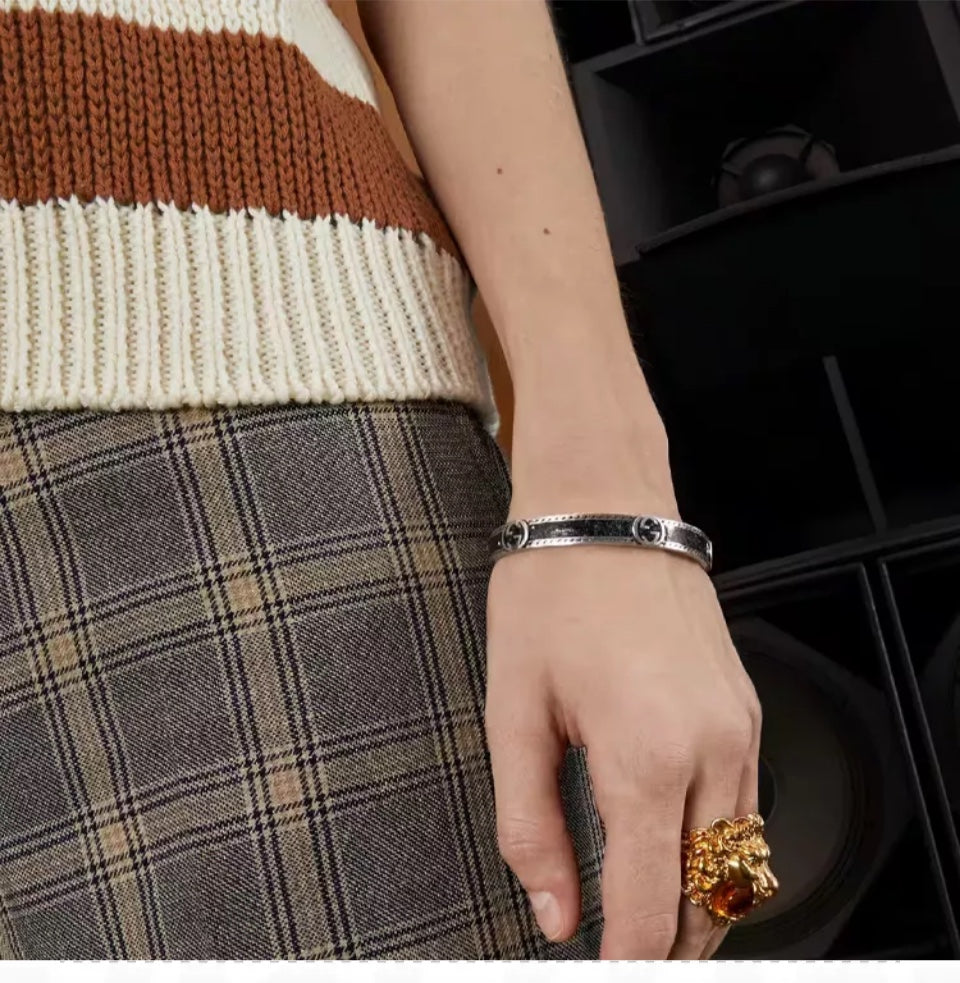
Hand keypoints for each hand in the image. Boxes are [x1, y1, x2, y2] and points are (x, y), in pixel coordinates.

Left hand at [483, 512, 762, 958]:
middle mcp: (709, 748)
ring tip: (648, 920)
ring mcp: (738, 727)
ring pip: (740, 860)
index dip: (626, 962)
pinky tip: (674, 847)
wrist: (605, 510)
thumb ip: (530, 823)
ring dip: (699, 902)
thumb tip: (553, 910)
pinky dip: (716, 849)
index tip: (604, 974)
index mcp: (645, 755)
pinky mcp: (744, 708)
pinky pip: (747, 806)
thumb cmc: (552, 594)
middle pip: (711, 896)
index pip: (650, 906)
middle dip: (670, 945)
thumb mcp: (513, 710)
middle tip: (624, 955)